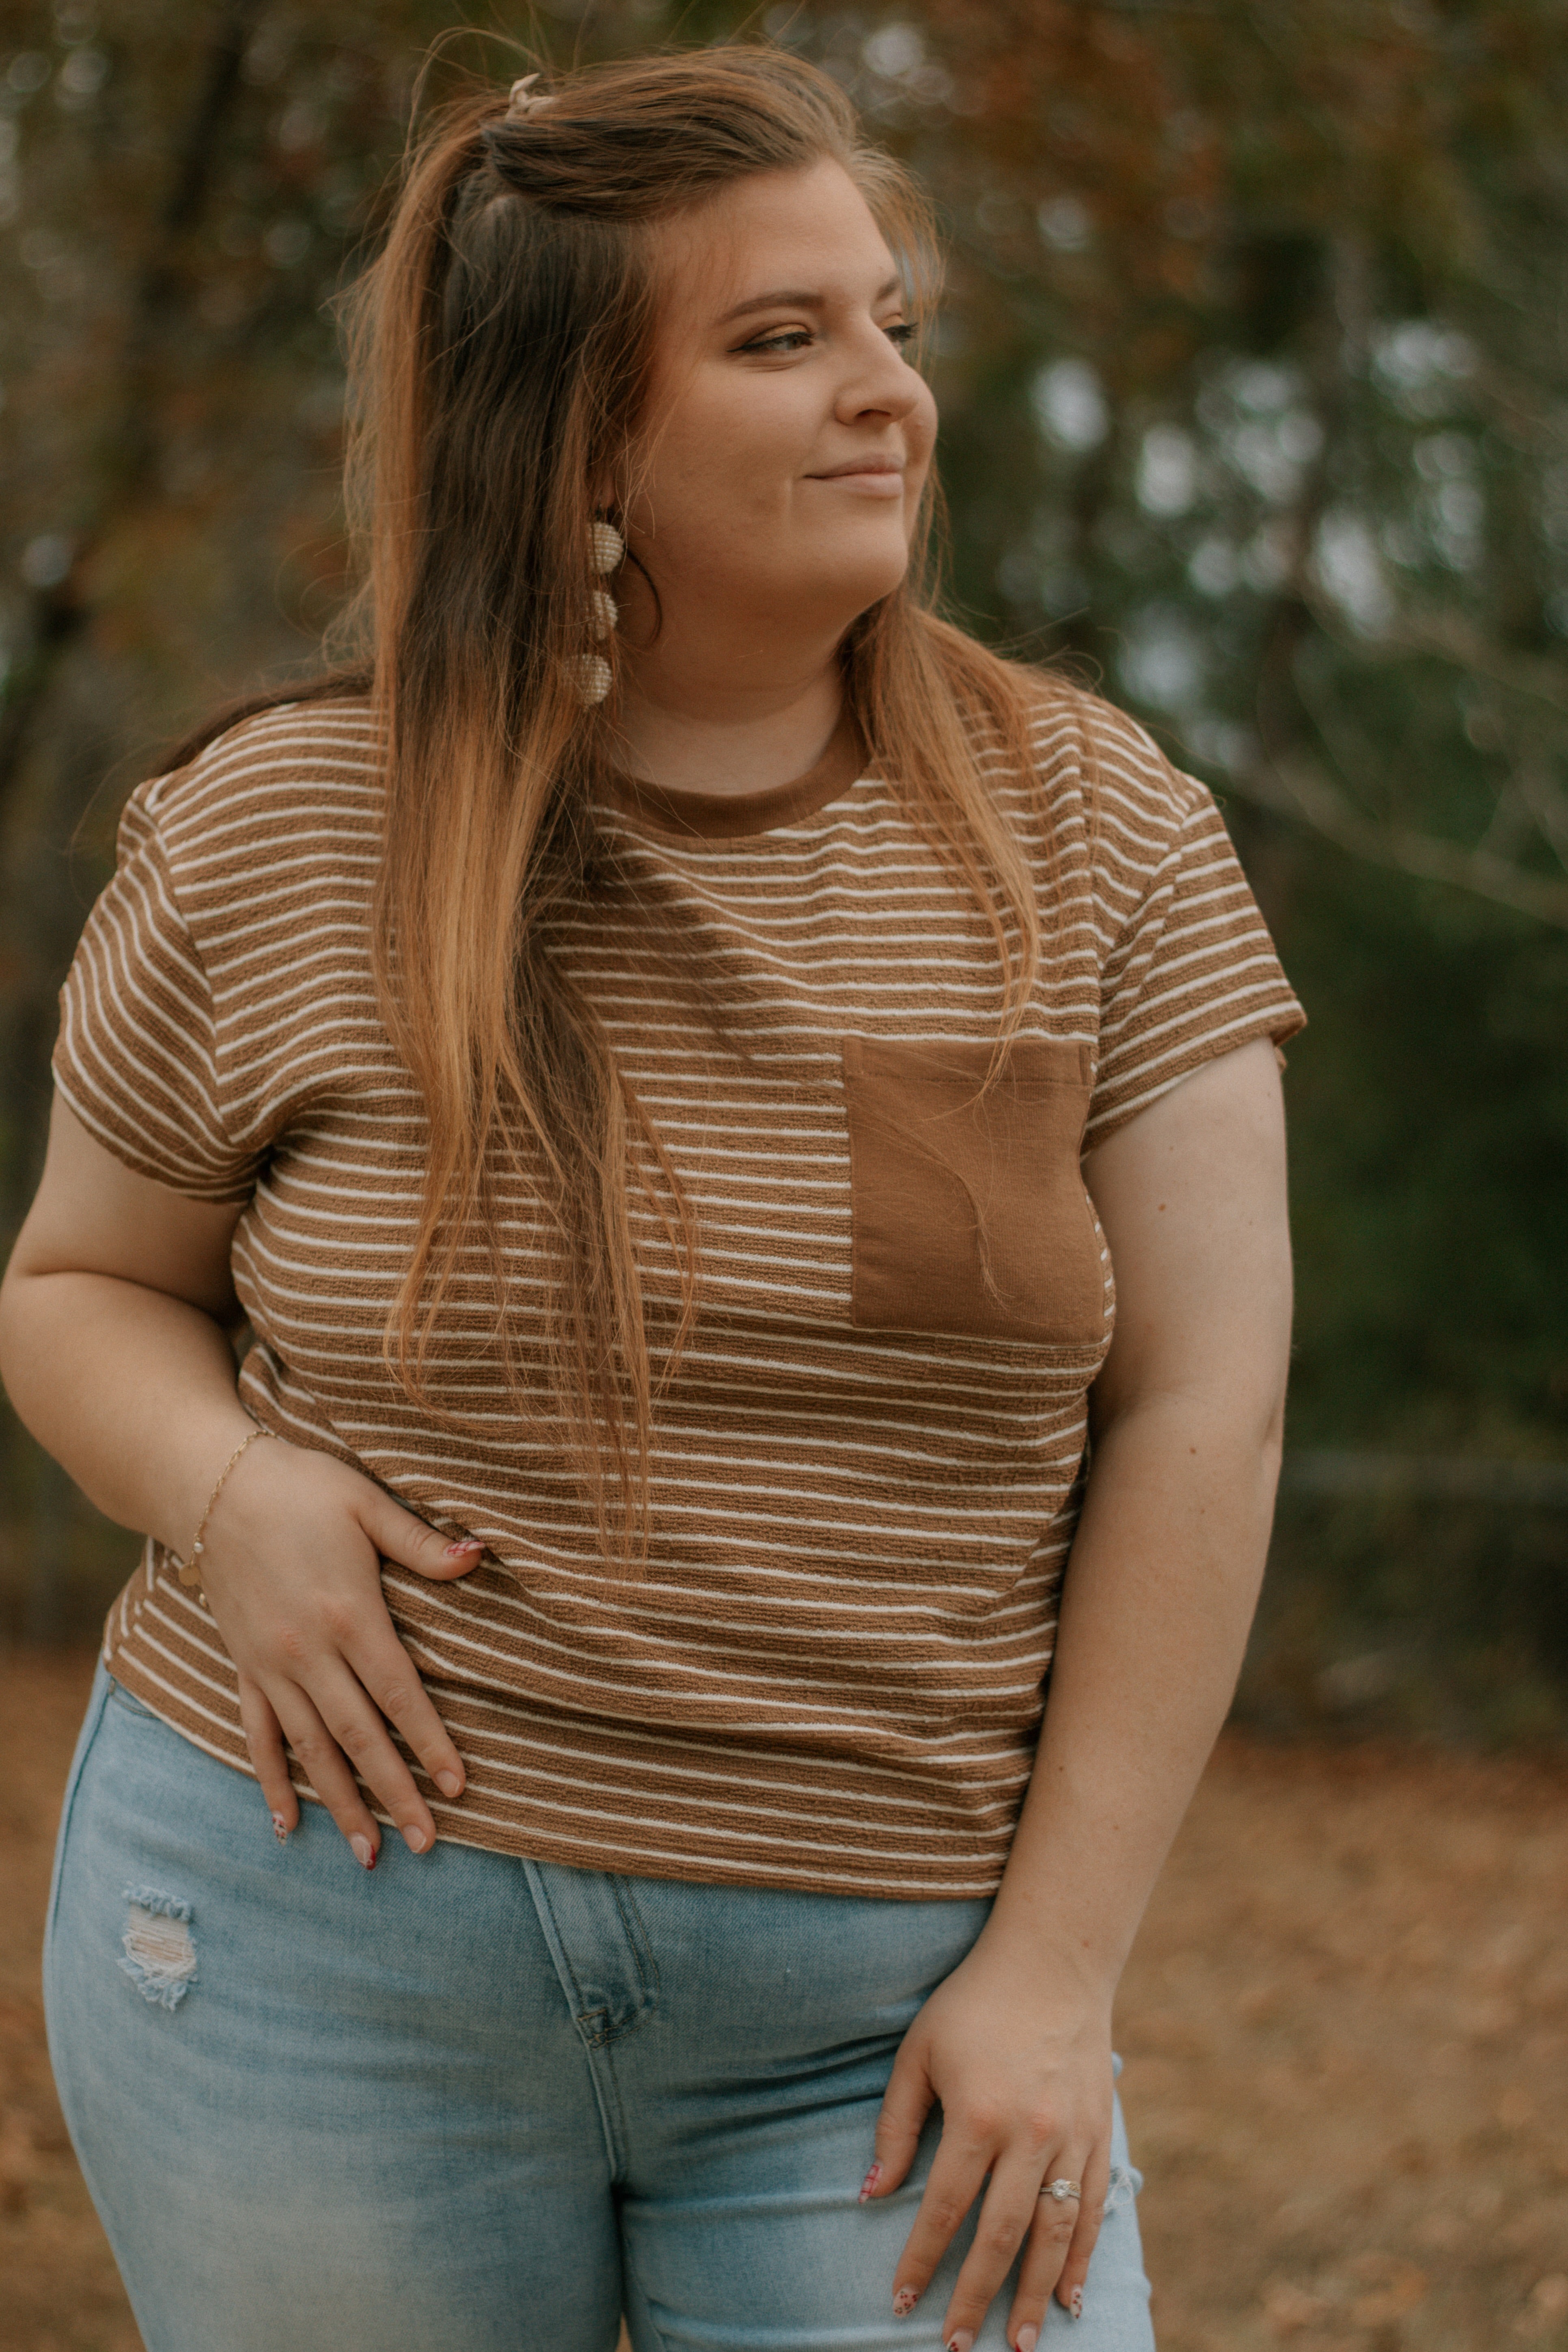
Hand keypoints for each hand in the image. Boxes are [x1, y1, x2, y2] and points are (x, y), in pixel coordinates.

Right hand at [192, 1434, 482, 1867]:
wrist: (216, 1486)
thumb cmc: (302, 1488)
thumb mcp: (367, 1503)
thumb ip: (422, 1543)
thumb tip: (479, 1557)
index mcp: (349, 1614)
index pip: (398, 1695)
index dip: (428, 1743)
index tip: (456, 1786)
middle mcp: (307, 1652)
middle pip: (359, 1736)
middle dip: (394, 1794)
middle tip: (427, 1843)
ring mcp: (271, 1666)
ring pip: (311, 1749)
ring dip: (341, 1804)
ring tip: (369, 1855)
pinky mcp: (244, 1667)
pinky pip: (258, 1735)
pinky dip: (272, 1782)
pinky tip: (287, 1824)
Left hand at [862, 1934, 1114, 2348]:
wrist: (1053, 1960)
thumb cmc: (972, 2002)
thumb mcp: (918, 2053)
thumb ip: (896, 2125)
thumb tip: (870, 2194)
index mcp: (978, 2115)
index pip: (943, 2209)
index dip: (921, 2261)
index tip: (902, 2304)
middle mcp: (1030, 2134)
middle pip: (1001, 2236)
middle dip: (976, 2296)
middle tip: (958, 2346)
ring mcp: (1072, 2136)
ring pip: (1054, 2234)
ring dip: (1036, 2294)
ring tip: (1019, 2343)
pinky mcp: (1101, 2132)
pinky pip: (1094, 2208)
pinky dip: (1083, 2258)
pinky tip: (1070, 2297)